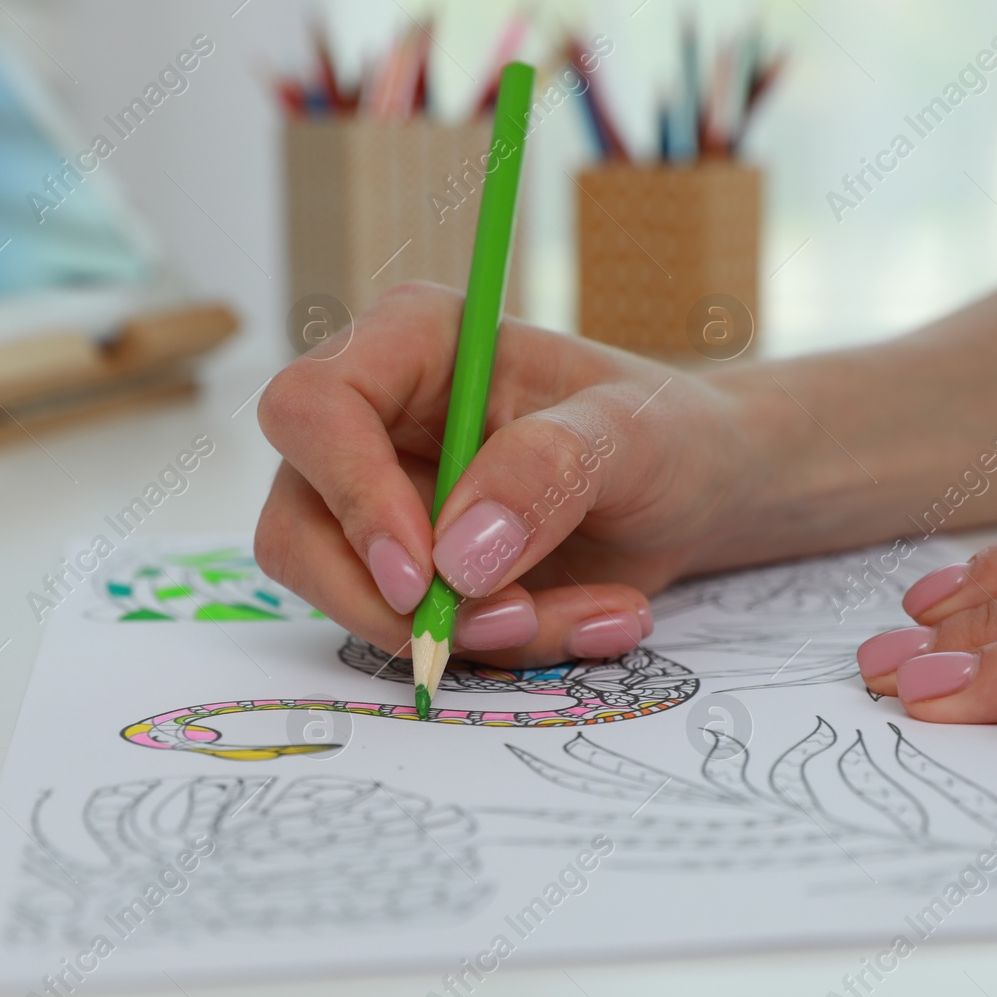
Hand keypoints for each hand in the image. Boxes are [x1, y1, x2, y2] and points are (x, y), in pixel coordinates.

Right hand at [255, 282, 752, 666]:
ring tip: (575, 616)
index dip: (350, 494)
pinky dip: (492, 651)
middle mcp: (376, 422)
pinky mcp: (409, 573)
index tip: (425, 571)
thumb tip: (457, 555)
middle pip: (296, 523)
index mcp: (414, 344)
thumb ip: (550, 469)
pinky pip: (408, 633)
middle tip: (503, 621)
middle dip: (388, 598)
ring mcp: (381, 503)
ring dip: (456, 632)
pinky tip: (583, 620)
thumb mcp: (634, 434)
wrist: (699, 492)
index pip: (312, 407)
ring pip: (343, 594)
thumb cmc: (666, 431)